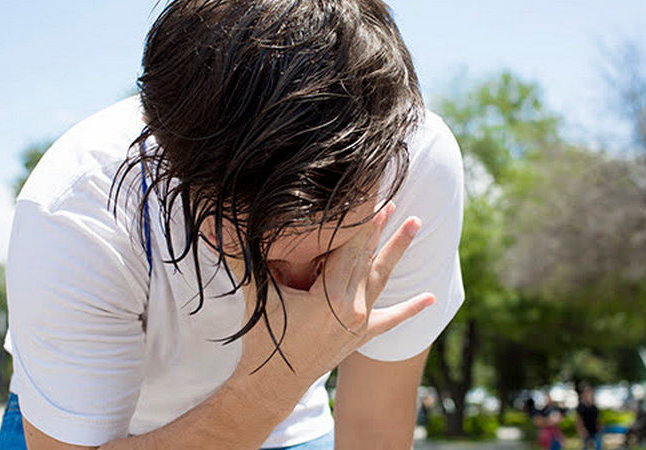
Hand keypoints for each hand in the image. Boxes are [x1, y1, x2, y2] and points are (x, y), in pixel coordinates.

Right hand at [233, 203, 434, 381]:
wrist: (272, 384)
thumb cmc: (263, 340)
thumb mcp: (256, 296)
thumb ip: (240, 259)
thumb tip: (215, 230)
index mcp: (329, 298)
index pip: (347, 248)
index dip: (358, 219)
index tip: (369, 194)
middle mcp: (351, 309)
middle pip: (366, 258)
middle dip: (378, 226)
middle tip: (392, 197)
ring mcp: (358, 323)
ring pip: (381, 279)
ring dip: (396, 251)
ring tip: (415, 224)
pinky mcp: (360, 336)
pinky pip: (390, 320)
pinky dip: (409, 310)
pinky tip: (430, 299)